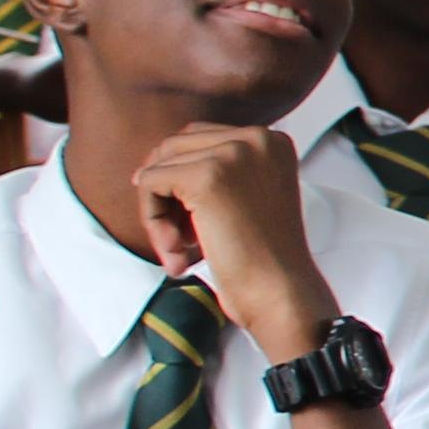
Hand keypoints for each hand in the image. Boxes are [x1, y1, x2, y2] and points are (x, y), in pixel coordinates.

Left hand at [129, 126, 331, 356]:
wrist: (280, 291)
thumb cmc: (262, 257)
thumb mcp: (249, 196)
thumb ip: (218, 171)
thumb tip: (148, 167)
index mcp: (272, 140)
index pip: (198, 140)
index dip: (181, 182)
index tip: (189, 223)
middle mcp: (256, 137)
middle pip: (174, 148)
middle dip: (165, 194)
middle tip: (179, 240)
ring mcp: (232, 153)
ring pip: (158, 166)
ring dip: (157, 211)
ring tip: (177, 249)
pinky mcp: (206, 176)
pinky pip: (149, 183)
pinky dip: (152, 220)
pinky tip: (176, 251)